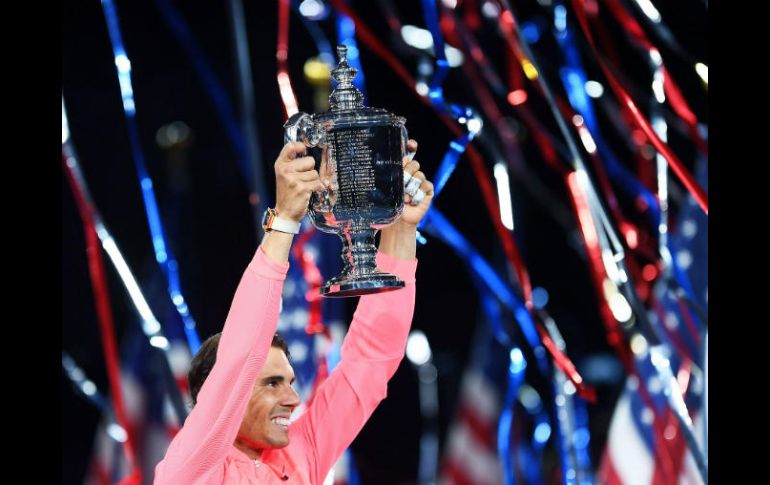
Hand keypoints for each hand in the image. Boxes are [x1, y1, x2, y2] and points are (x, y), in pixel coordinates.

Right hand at [273, 142, 324, 221]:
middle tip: (302, 178)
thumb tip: (305, 148)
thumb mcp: (284, 174)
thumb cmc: (287, 192)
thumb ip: (291, 162)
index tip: (304, 151)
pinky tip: (308, 191)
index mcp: (280, 165)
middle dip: (310, 169)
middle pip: (310, 160)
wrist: (285, 212)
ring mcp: (294, 179)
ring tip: (304, 186)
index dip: (301, 146)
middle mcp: (286, 170)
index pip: (291, 146)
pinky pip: (317, 183)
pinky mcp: (302, 188)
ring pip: (315, 173)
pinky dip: (317, 188)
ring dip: (313, 181)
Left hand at [379, 139, 432, 259]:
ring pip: (420, 175)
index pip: (407, 153)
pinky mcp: (427, 191)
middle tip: (400, 184)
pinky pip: (426, 185)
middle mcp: (411, 173)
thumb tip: (388, 159)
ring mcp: (420, 182)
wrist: (397, 221)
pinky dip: (419, 193)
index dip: (410, 146)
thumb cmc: (387, 204)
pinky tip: (413, 201)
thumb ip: (386, 174)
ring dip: (411, 187)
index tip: (412, 144)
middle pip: (414, 163)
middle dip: (407, 172)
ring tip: (404, 198)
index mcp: (399, 169)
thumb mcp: (383, 187)